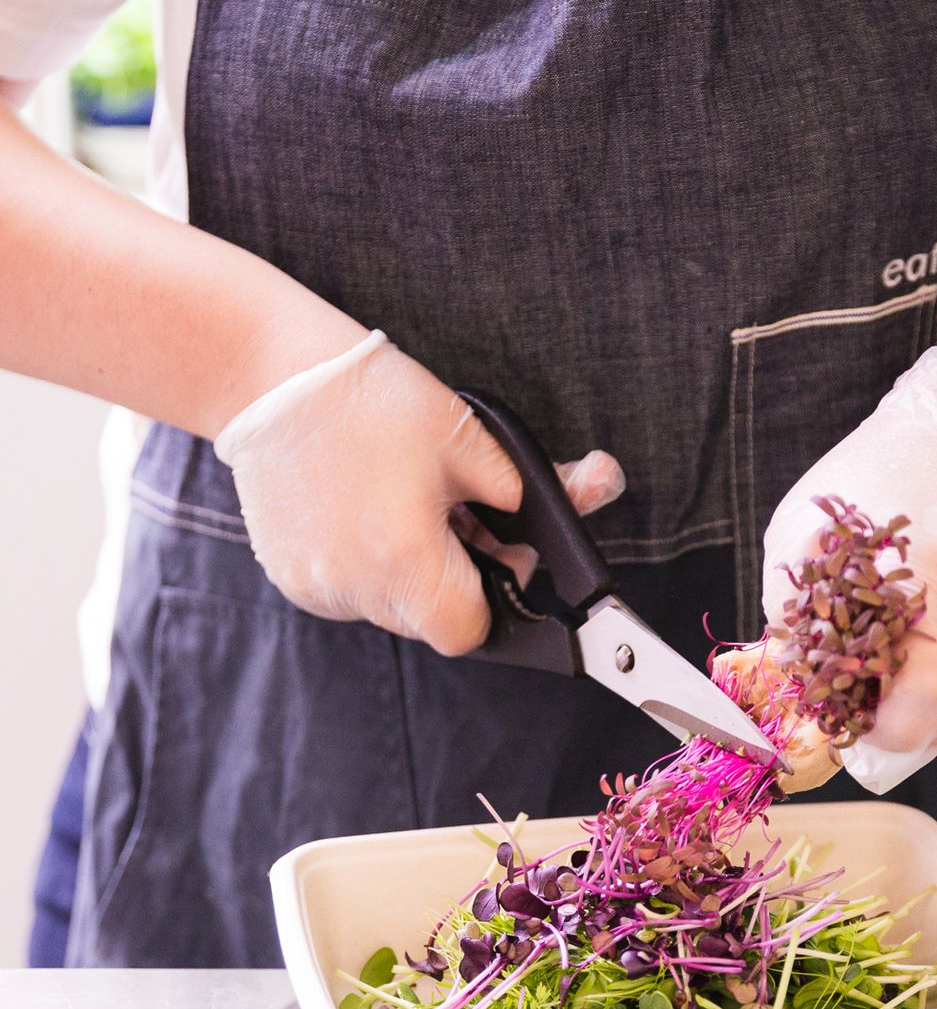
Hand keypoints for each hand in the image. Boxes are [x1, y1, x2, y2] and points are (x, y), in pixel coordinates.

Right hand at [215, 331, 624, 653]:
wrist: (273, 377)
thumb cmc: (376, 400)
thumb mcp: (473, 440)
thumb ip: (534, 490)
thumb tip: (590, 497)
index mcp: (406, 558)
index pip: (469, 631)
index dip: (492, 600)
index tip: (493, 557)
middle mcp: (353, 586)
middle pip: (431, 622)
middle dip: (456, 577)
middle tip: (454, 515)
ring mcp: (314, 586)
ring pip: (390, 608)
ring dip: (411, 571)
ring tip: (403, 502)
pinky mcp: (287, 574)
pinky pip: (348, 590)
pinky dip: (367, 562)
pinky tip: (363, 508)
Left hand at [755, 344, 936, 793]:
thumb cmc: (892, 464)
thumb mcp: (813, 518)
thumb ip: (797, 602)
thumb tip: (792, 678)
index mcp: (933, 560)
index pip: (926, 695)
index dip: (894, 730)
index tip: (868, 728)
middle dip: (926, 722)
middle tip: (893, 712)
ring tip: (928, 648)